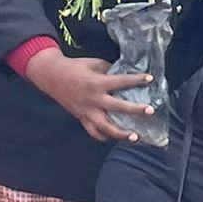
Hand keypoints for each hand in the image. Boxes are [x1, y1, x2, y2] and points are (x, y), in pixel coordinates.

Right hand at [22, 49, 154, 142]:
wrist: (51, 76)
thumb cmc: (75, 67)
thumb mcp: (94, 64)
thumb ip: (110, 70)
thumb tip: (126, 74)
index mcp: (97, 83)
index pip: (121, 82)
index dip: (136, 80)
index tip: (150, 79)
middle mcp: (93, 99)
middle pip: (117, 107)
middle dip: (135, 110)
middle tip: (150, 111)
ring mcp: (87, 112)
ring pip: (105, 127)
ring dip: (121, 134)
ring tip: (136, 137)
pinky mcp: (81, 119)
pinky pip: (93, 132)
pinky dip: (104, 136)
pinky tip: (114, 137)